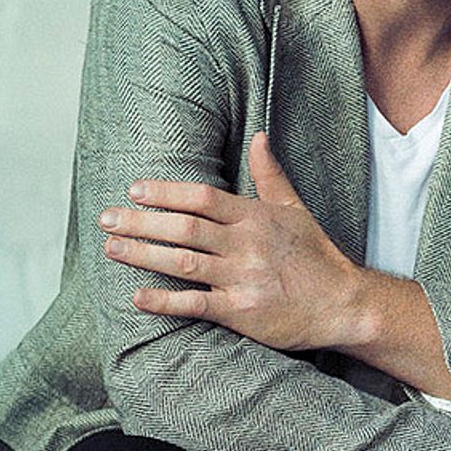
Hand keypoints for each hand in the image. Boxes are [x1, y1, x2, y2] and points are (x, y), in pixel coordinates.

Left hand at [98, 132, 359, 350]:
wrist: (343, 305)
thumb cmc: (317, 256)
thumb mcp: (296, 209)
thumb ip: (270, 175)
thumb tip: (258, 137)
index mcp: (255, 217)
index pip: (202, 198)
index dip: (166, 192)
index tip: (136, 190)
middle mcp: (246, 245)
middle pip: (184, 228)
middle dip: (141, 222)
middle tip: (107, 218)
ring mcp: (242, 279)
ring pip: (183, 263)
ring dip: (143, 255)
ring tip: (111, 248)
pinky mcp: (241, 313)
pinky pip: (195, 304)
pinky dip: (164, 301)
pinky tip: (137, 296)